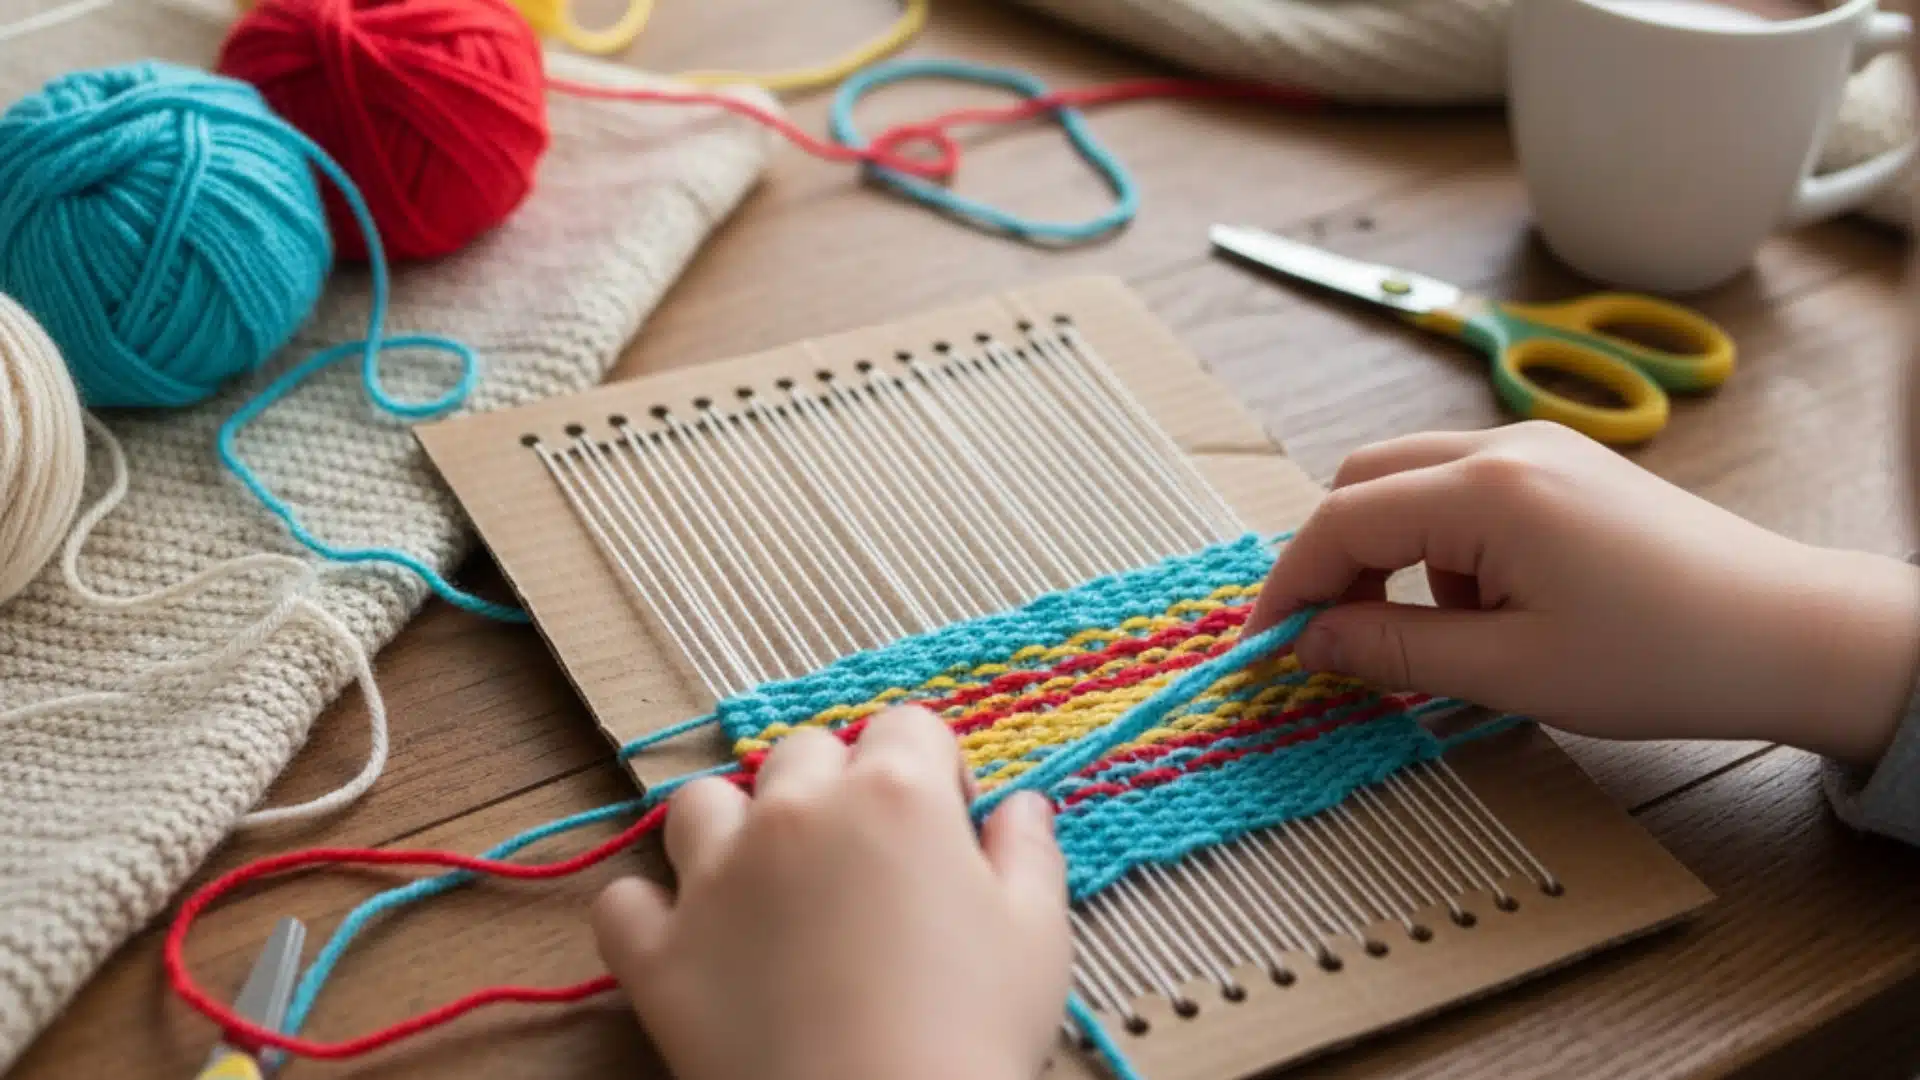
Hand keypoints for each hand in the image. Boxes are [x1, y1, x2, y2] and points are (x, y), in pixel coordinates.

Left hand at [591, 706, 1071, 1079]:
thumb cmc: (975, 1032)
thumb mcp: (1038, 936)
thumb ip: (1027, 851)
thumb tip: (1019, 806)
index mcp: (895, 794)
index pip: (908, 725)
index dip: (933, 769)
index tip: (946, 826)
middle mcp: (796, 812)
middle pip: (805, 751)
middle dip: (836, 787)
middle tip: (864, 863)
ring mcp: (715, 877)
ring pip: (700, 804)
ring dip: (730, 827)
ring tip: (765, 882)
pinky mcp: (660, 951)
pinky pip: (623, 902)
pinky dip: (649, 914)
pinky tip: (688, 940)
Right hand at [1247, 422, 1919, 766]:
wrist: (1791, 636)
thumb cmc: (1661, 658)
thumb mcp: (1510, 673)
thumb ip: (1394, 649)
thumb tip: (1311, 642)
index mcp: (1486, 491)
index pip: (1342, 521)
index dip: (1290, 586)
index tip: (1266, 648)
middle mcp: (1503, 447)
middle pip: (1364, 482)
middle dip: (1331, 559)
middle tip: (1331, 640)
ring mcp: (1538, 448)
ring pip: (1410, 481)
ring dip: (1387, 553)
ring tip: (1421, 636)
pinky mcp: (1565, 467)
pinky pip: (1463, 490)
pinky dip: (1440, 546)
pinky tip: (1483, 611)